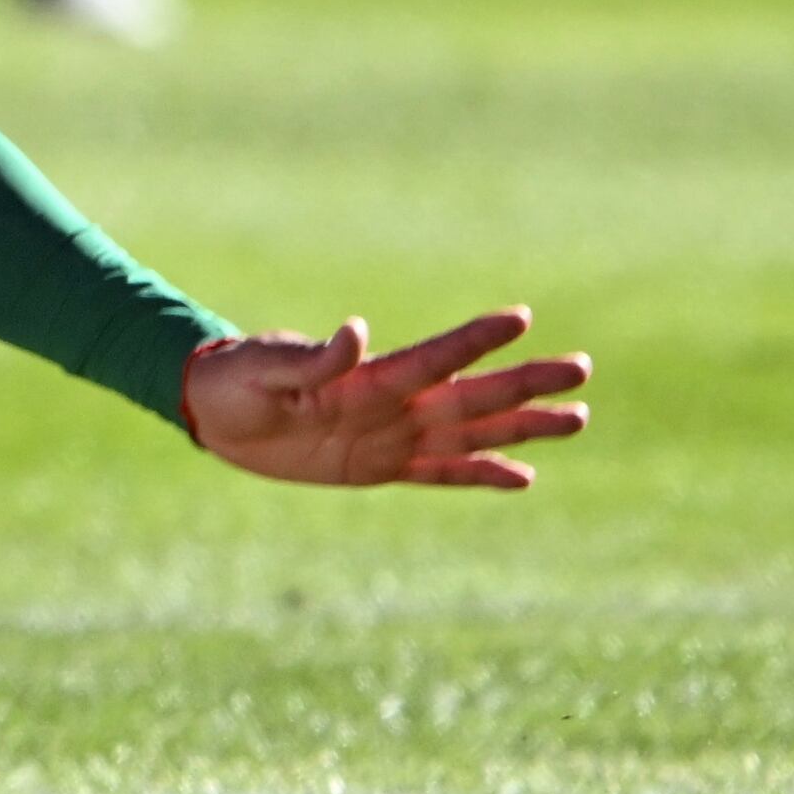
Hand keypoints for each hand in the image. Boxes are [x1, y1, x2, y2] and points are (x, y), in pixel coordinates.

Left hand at [184, 305, 590, 490]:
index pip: (434, 357)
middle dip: (525, 383)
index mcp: (368, 376)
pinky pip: (442, 475)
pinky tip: (526, 476)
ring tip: (578, 418)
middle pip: (473, 394)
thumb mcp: (263, 368)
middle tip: (580, 368)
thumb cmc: (234, 379)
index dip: (474, 340)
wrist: (213, 413)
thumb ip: (312, 358)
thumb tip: (356, 331)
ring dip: (523, 426)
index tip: (521, 317)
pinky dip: (483, 475)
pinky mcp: (381, 467)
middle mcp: (392, 403)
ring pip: (473, 433)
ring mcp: (393, 435)